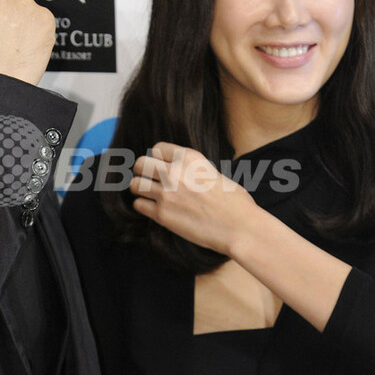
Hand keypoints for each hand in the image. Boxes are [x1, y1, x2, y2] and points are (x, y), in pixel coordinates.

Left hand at [131, 142, 255, 255]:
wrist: (239, 227)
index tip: (162, 167)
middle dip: (143, 171)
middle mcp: (174, 172)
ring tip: (150, 195)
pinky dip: (144, 207)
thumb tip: (179, 171)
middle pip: (140, 163)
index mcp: (189, 157)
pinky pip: (139, 205)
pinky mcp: (162, 215)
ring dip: (141, 190)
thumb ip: (192, 169)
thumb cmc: (234, 202)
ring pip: (135, 184)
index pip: (156, 148)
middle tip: (150, 180)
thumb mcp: (213, 172)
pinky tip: (154, 209)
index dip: (158, 158)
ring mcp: (166, 193)